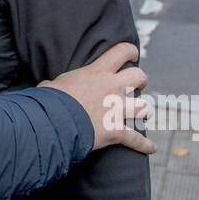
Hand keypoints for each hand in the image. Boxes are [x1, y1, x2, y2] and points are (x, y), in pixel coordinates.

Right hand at [40, 42, 155, 153]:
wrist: (54, 121)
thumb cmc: (51, 101)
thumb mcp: (52, 85)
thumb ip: (57, 85)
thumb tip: (47, 88)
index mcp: (97, 72)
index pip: (121, 51)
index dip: (130, 51)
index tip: (132, 54)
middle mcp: (112, 88)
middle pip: (139, 77)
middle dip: (141, 80)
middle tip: (137, 85)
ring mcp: (117, 110)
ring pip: (143, 107)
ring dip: (144, 111)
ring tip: (143, 113)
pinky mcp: (116, 131)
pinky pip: (136, 139)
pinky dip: (144, 145)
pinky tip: (151, 148)